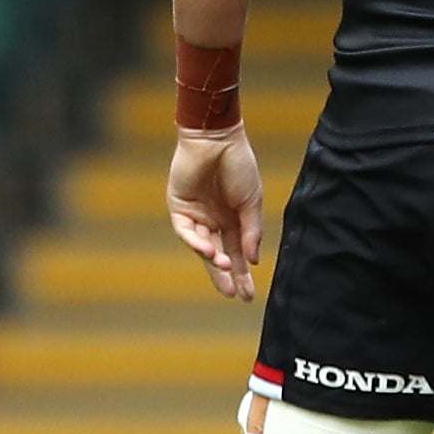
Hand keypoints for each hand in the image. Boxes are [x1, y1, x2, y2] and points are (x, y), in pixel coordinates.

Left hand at [168, 125, 263, 299]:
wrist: (217, 138)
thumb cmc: (239, 165)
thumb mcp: (251, 202)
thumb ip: (252, 231)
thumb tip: (254, 261)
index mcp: (233, 220)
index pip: (238, 253)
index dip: (243, 274)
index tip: (248, 295)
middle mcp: (213, 221)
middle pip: (219, 255)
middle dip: (226, 275)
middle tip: (235, 294)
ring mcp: (195, 215)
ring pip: (202, 246)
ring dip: (213, 258)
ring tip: (225, 266)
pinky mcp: (179, 206)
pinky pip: (186, 231)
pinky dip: (197, 242)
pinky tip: (211, 250)